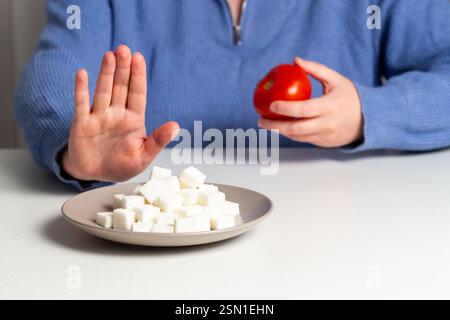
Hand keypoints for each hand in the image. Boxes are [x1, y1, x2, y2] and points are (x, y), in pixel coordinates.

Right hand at [62, 45, 178, 181]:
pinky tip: (83, 74)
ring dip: (106, 73)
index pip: (137, 94)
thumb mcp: (144, 156)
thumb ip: (158, 141)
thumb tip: (176, 126)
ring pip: (103, 91)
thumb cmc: (121, 165)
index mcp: (133, 120)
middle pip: (121, 87)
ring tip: (109, 55)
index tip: (139, 58)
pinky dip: (81, 90)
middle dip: (123, 69)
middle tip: (124, 49)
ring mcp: (98, 117)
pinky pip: (81, 104)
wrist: (95, 174)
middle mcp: (116, 114)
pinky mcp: (81, 124)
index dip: (138, 76)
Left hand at [258, 57, 362, 147]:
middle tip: (261, 120)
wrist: (369, 119)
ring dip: (279, 132)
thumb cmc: (351, 97)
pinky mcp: (323, 143)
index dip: (285, 109)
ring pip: (297, 137)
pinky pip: (303, 140)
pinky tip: (280, 128)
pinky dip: (290, 135)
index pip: (304, 110)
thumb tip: (296, 61)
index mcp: (330, 107)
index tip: (271, 105)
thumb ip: (316, 70)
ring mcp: (325, 136)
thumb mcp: (336, 80)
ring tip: (266, 124)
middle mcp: (327, 124)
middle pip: (296, 129)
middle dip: (275, 126)